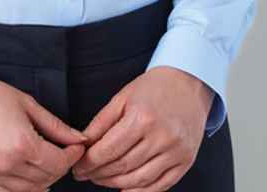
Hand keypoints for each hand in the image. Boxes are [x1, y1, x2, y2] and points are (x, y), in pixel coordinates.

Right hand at [0, 73, 90, 190]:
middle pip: (47, 179)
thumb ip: (55, 126)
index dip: (72, 156)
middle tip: (63, 152)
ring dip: (44, 179)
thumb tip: (78, 138)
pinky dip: (23, 188)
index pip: (58, 163)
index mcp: (22, 144)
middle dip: (60, 167)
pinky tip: (28, 175)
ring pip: (30, 191)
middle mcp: (8, 164)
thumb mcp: (28, 104)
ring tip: (46, 162)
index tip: (76, 147)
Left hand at [71, 66, 213, 189]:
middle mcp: (161, 136)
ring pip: (139, 180)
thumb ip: (101, 121)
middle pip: (123, 166)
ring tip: (102, 180)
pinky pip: (160, 185)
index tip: (79, 167)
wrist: (187, 83)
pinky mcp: (185, 161)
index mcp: (142, 117)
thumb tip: (84, 143)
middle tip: (87, 174)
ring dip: (116, 184)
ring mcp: (175, 151)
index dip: (90, 163)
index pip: (109, 149)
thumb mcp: (123, 97)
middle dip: (99, 174)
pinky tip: (126, 189)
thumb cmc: (155, 88)